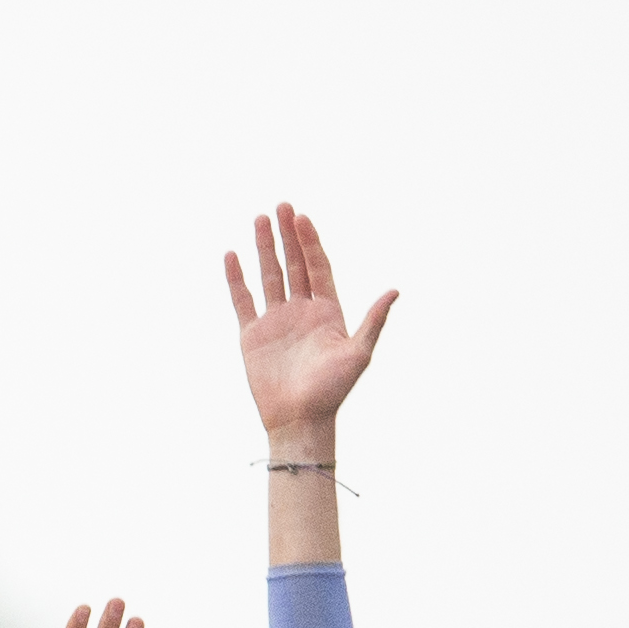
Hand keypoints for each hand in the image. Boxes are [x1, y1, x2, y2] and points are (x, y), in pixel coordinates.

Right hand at [224, 203, 393, 450]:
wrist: (300, 421)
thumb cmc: (332, 392)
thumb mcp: (359, 353)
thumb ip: (374, 320)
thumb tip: (395, 290)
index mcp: (327, 312)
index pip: (318, 267)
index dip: (311, 242)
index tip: (303, 218)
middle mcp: (302, 312)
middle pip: (295, 264)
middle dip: (288, 236)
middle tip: (282, 206)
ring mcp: (276, 322)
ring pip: (270, 276)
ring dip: (265, 248)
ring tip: (259, 218)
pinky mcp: (253, 336)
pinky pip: (243, 301)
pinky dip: (237, 279)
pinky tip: (232, 255)